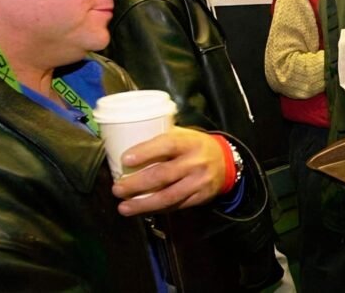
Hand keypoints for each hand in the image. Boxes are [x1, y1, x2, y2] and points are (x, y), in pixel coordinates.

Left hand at [112, 127, 226, 215]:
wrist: (227, 162)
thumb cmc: (197, 146)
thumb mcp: (185, 135)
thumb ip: (163, 138)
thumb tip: (128, 141)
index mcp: (190, 142)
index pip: (167, 145)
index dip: (145, 152)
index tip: (125, 159)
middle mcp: (196, 162)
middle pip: (163, 175)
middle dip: (137, 184)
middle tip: (117, 189)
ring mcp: (199, 182)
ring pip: (168, 196)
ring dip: (143, 204)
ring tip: (124, 207)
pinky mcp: (200, 198)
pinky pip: (176, 206)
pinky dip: (157, 210)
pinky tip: (142, 211)